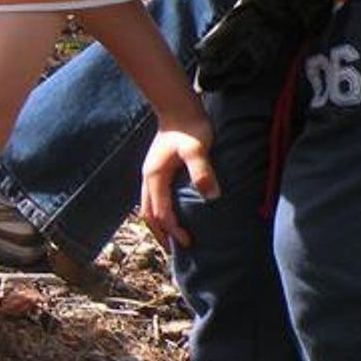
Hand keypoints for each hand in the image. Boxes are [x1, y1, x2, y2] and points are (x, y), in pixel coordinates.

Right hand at [140, 112, 217, 248]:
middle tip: (176, 252)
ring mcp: (152, 174)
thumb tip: (211, 196)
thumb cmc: (190, 127)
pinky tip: (173, 217)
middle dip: (161, 234)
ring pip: (149, 207)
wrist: (178, 107)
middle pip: (149, 214)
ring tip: (173, 241)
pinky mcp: (158, 171)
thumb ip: (202, 170)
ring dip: (159, 226)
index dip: (173, 230)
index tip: (189, 243)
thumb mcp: (197, 148)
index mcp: (155, 176)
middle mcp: (149, 178)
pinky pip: (154, 199)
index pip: (161, 212)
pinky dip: (161, 213)